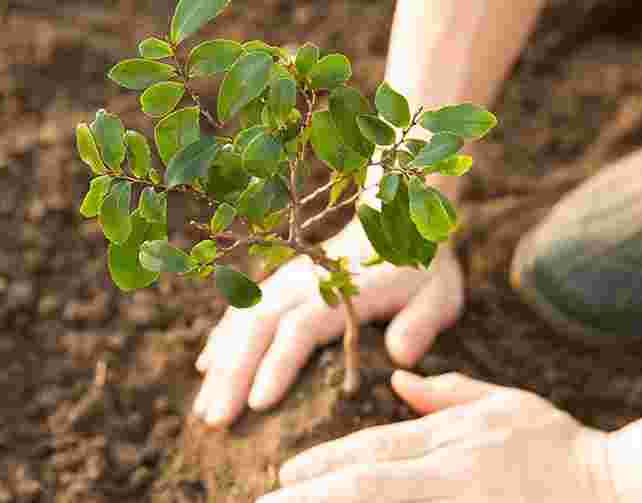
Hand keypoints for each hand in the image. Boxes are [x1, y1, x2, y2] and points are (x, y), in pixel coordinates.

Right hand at [193, 222, 465, 426]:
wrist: (397, 219)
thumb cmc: (421, 269)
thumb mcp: (439, 294)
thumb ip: (420, 324)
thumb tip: (401, 356)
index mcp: (341, 290)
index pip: (300, 329)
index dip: (278, 365)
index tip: (258, 404)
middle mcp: (304, 283)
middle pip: (258, 328)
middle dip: (233, 375)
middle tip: (215, 421)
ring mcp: (286, 281)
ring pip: (243, 321)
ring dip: (221, 365)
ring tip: (202, 410)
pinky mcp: (278, 283)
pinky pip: (241, 309)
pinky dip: (222, 338)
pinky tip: (206, 369)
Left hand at [261, 372, 617, 502]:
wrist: (618, 490)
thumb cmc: (560, 446)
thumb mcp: (505, 405)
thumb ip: (449, 394)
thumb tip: (401, 380)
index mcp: (452, 443)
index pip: (372, 453)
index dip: (323, 466)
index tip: (284, 478)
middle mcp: (448, 480)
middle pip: (365, 489)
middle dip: (310, 499)